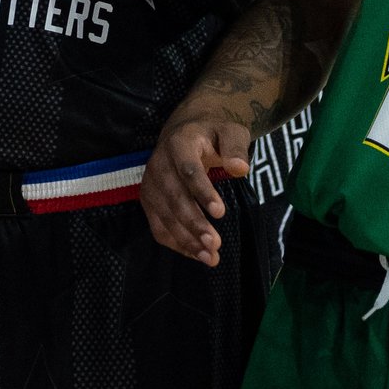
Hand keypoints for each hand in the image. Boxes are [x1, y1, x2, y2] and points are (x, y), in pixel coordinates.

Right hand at [141, 112, 251, 266]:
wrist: (185, 130)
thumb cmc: (213, 135)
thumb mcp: (230, 131)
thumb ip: (236, 147)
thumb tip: (240, 168)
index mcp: (179, 143)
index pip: (188, 170)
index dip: (203, 192)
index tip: (221, 213)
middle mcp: (159, 163)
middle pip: (174, 197)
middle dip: (194, 223)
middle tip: (215, 243)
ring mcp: (150, 183)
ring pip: (165, 216)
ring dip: (186, 239)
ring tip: (210, 257)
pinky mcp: (149, 200)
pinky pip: (159, 226)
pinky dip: (176, 243)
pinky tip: (197, 254)